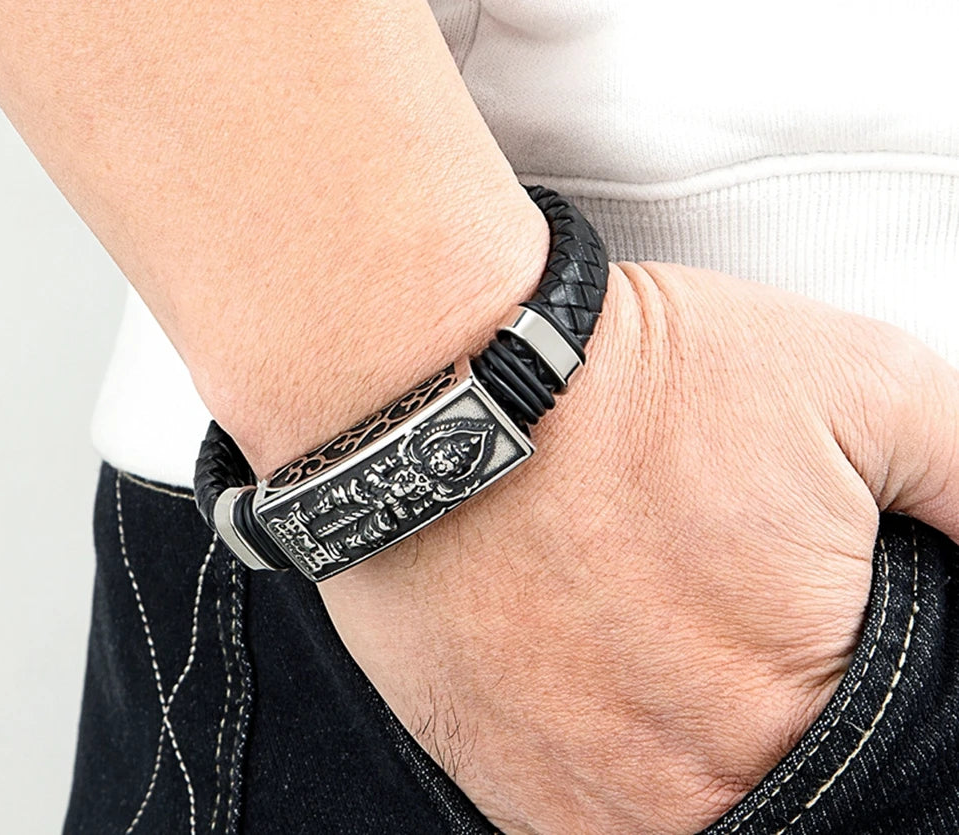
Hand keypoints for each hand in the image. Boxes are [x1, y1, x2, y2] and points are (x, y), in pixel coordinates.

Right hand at [315, 261, 958, 833]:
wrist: (440, 383)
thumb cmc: (633, 384)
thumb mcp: (859, 386)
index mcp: (802, 706)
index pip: (878, 749)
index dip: (836, 666)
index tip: (785, 616)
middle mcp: (691, 784)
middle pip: (767, 776)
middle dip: (757, 697)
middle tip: (704, 602)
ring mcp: (579, 795)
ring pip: (677, 802)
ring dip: (678, 731)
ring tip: (641, 625)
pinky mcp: (496, 779)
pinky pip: (585, 807)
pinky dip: (605, 746)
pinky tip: (590, 660)